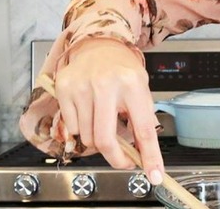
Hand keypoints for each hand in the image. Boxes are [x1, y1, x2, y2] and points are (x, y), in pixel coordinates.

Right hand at [55, 39, 164, 184]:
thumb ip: (142, 118)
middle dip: (116, 158)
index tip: (155, 175)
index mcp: (133, 84)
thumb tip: (142, 153)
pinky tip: (89, 112)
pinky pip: (72, 128)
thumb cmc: (122, 69)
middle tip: (123, 160)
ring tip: (104, 120)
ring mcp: (82, 87)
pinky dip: (82, 128)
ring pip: (88, 137)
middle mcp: (106, 85)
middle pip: (106, 140)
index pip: (143, 129)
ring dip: (98, 138)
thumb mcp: (141, 88)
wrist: (98, 46)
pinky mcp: (64, 90)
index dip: (150, 156)